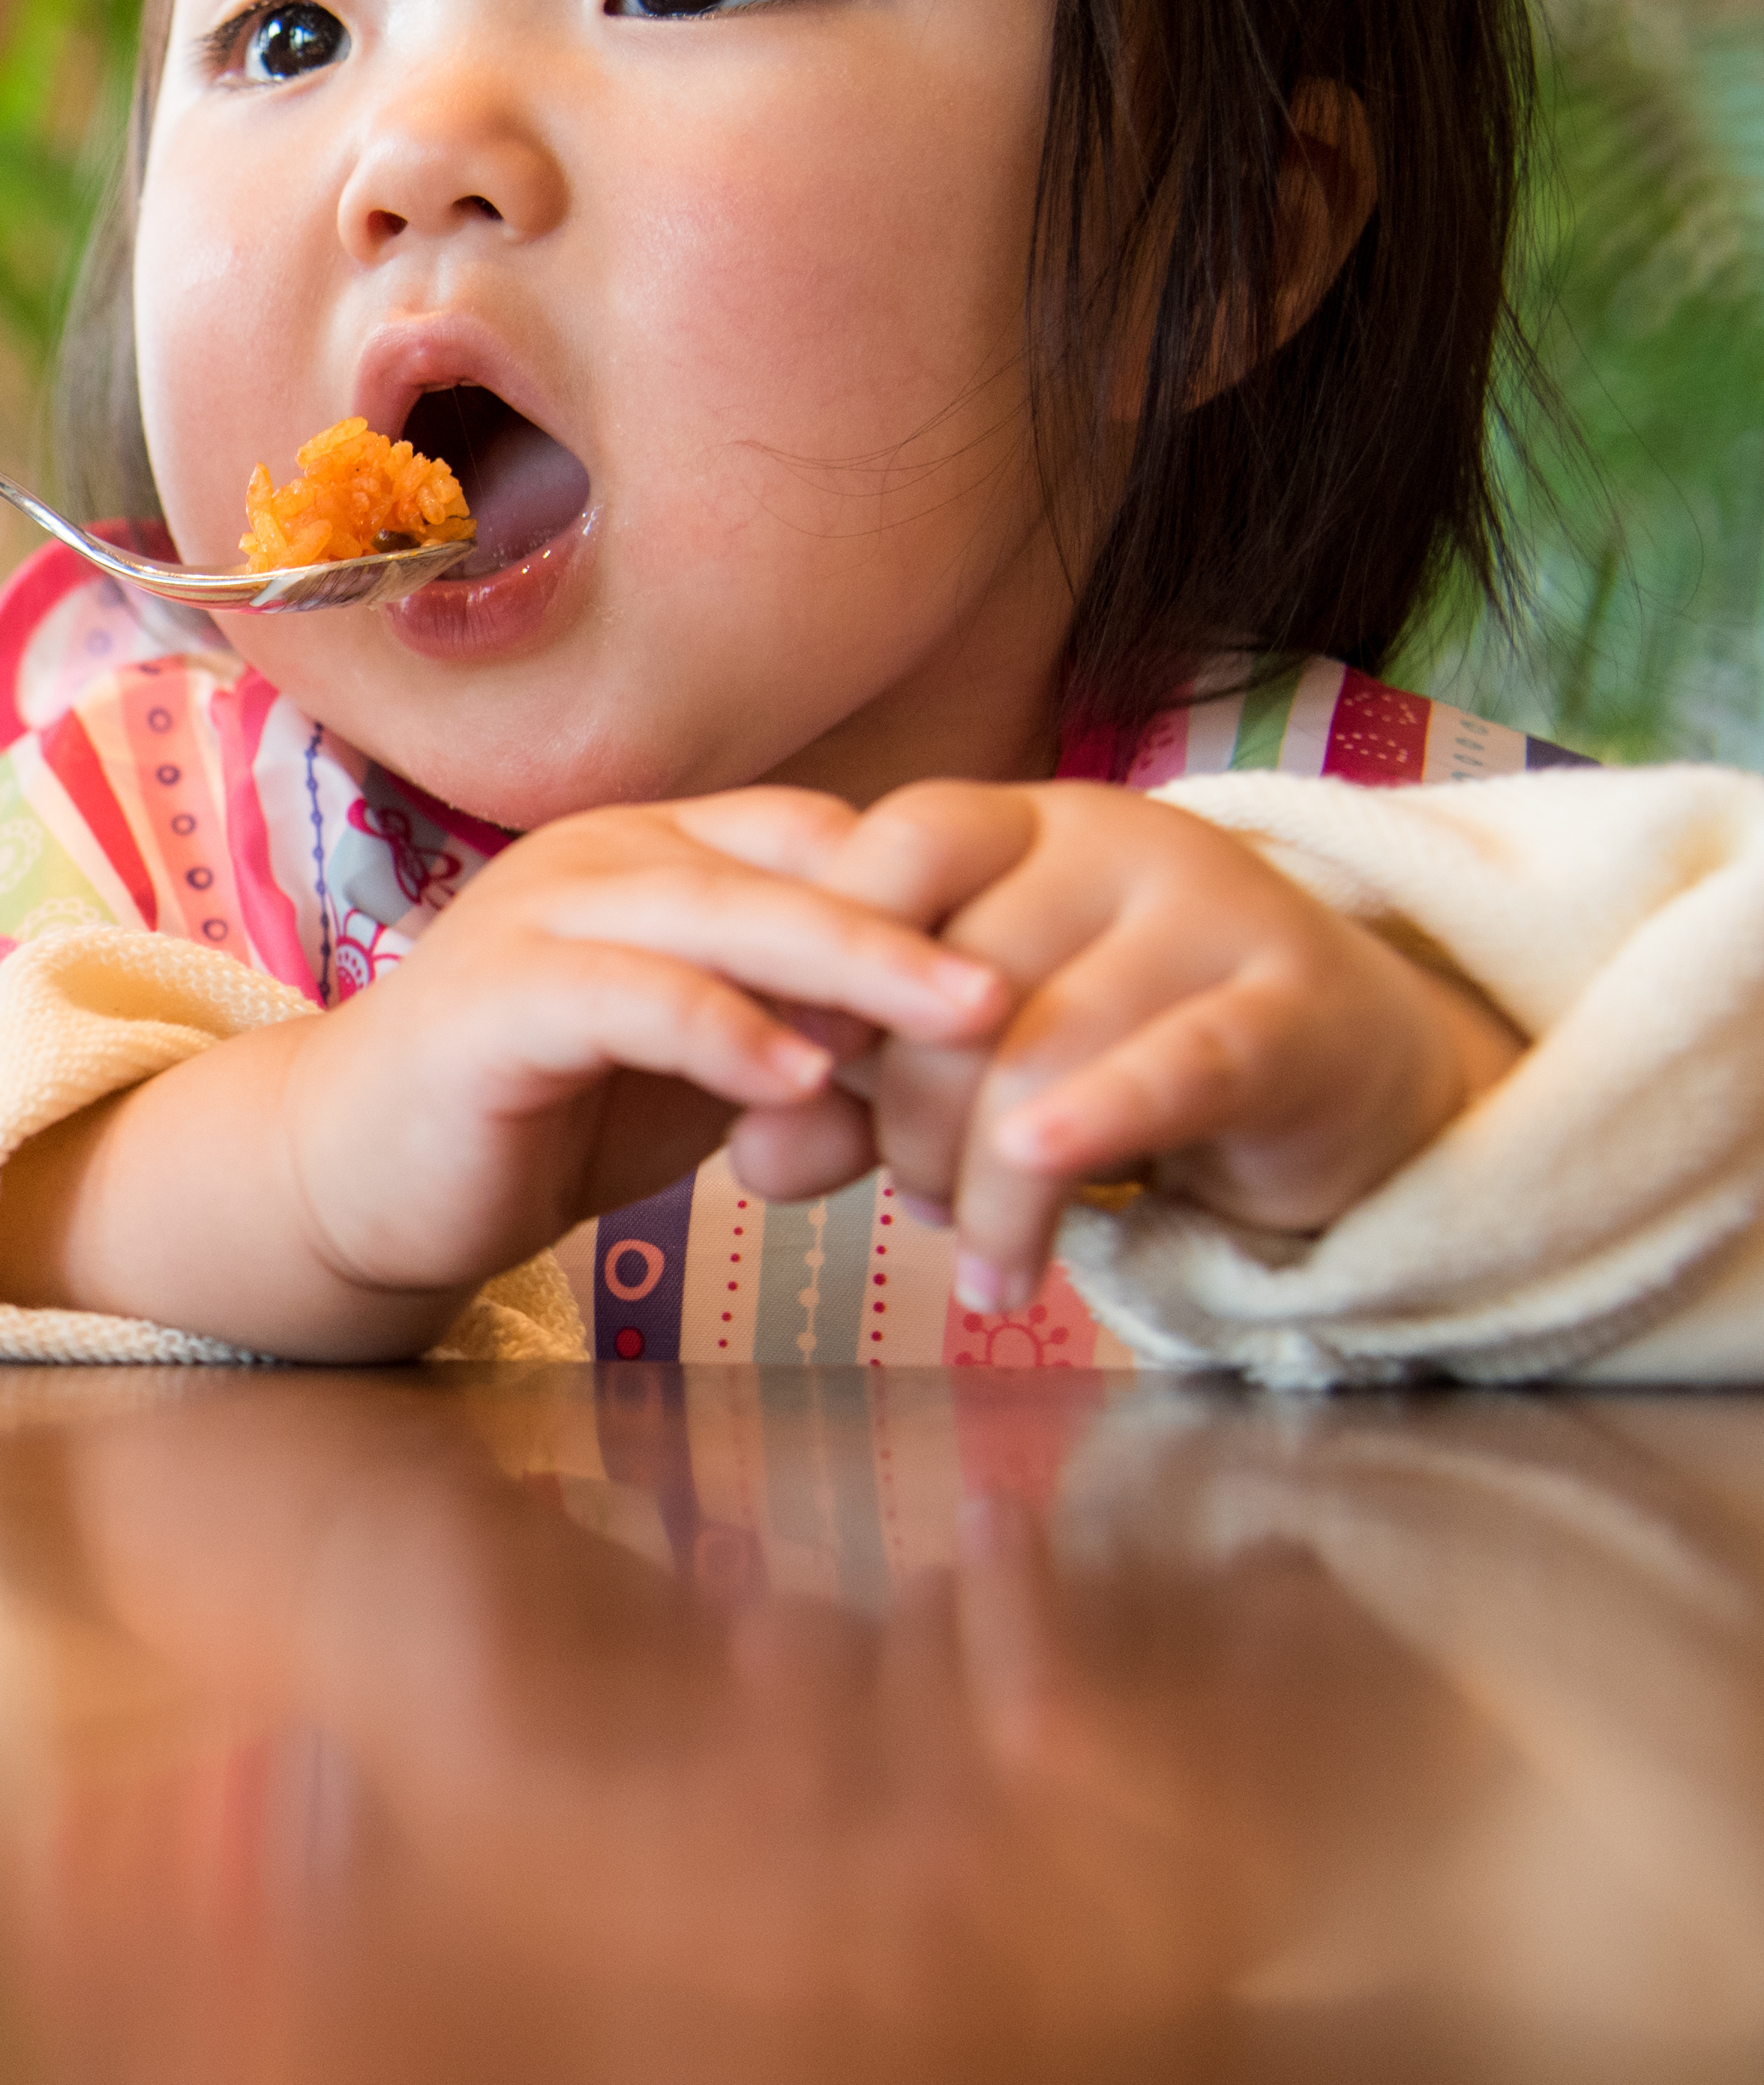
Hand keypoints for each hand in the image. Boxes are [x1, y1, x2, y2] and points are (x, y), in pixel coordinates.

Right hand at [0, 790, 1008, 1357]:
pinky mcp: (489, 1003)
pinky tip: (794, 1082)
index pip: (822, 839)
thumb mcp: (706, 1077)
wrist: (358, 1177)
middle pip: (789, 864)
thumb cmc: (542, 1120)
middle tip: (1025, 981)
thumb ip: (813, 1048)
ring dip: (850, 967)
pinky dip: (718, 1033)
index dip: (927, 891)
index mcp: (657, 853)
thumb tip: (945, 1063)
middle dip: (917, 920)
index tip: (1035, 959)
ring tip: (959, 1019)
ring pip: (719, 918)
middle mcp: (598, 858)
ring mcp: (536, 918)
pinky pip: (625, 1000)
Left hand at [725, 782, 1523, 1312]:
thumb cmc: (1109, 1051)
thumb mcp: (967, 1053)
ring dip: (989, 1185)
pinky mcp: (1295, 1008)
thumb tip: (750, 1156)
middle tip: (915, 1196)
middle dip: (907, 1114)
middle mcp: (1113, 841)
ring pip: (1045, 1047)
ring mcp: (1215, 911)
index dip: (826, 954)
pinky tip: (1019, 1247)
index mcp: (1016, 824)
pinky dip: (1084, 1150)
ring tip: (989, 1260)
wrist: (1334, 1068)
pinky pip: (1172, 1072)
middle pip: (956, 974)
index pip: (895, 847)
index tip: (784, 1058)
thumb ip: (853, 1087)